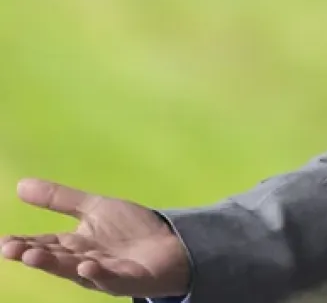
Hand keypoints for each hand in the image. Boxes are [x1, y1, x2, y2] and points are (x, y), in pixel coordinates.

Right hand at [1, 178, 190, 297]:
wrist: (171, 244)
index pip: (44, 243)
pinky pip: (111, 278)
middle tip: (10, 249)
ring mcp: (105, 273)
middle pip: (55, 258)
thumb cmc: (130, 230)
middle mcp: (83, 262)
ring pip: (76, 270)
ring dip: (56, 265)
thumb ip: (59, 200)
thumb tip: (19, 185)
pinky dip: (99, 274)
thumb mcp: (94, 208)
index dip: (23, 243)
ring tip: (34, 256)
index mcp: (74, 245)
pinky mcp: (129, 279)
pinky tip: (86, 266)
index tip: (2, 242)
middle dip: (33, 255)